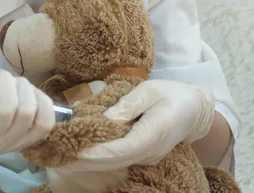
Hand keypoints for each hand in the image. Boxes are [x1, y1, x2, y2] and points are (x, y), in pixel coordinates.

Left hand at [65, 79, 214, 170]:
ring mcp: (146, 156)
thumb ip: (129, 104)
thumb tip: (107, 117)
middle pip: (114, 162)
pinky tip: (79, 153)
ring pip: (114, 164)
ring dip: (88, 162)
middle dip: (85, 161)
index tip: (77, 150)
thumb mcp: (150, 89)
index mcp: (153, 134)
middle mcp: (149, 151)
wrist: (195, 109)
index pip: (123, 149)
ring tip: (62, 156)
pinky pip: (117, 159)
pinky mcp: (141, 155)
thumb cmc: (172, 94)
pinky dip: (97, 158)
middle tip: (58, 156)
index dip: (99, 153)